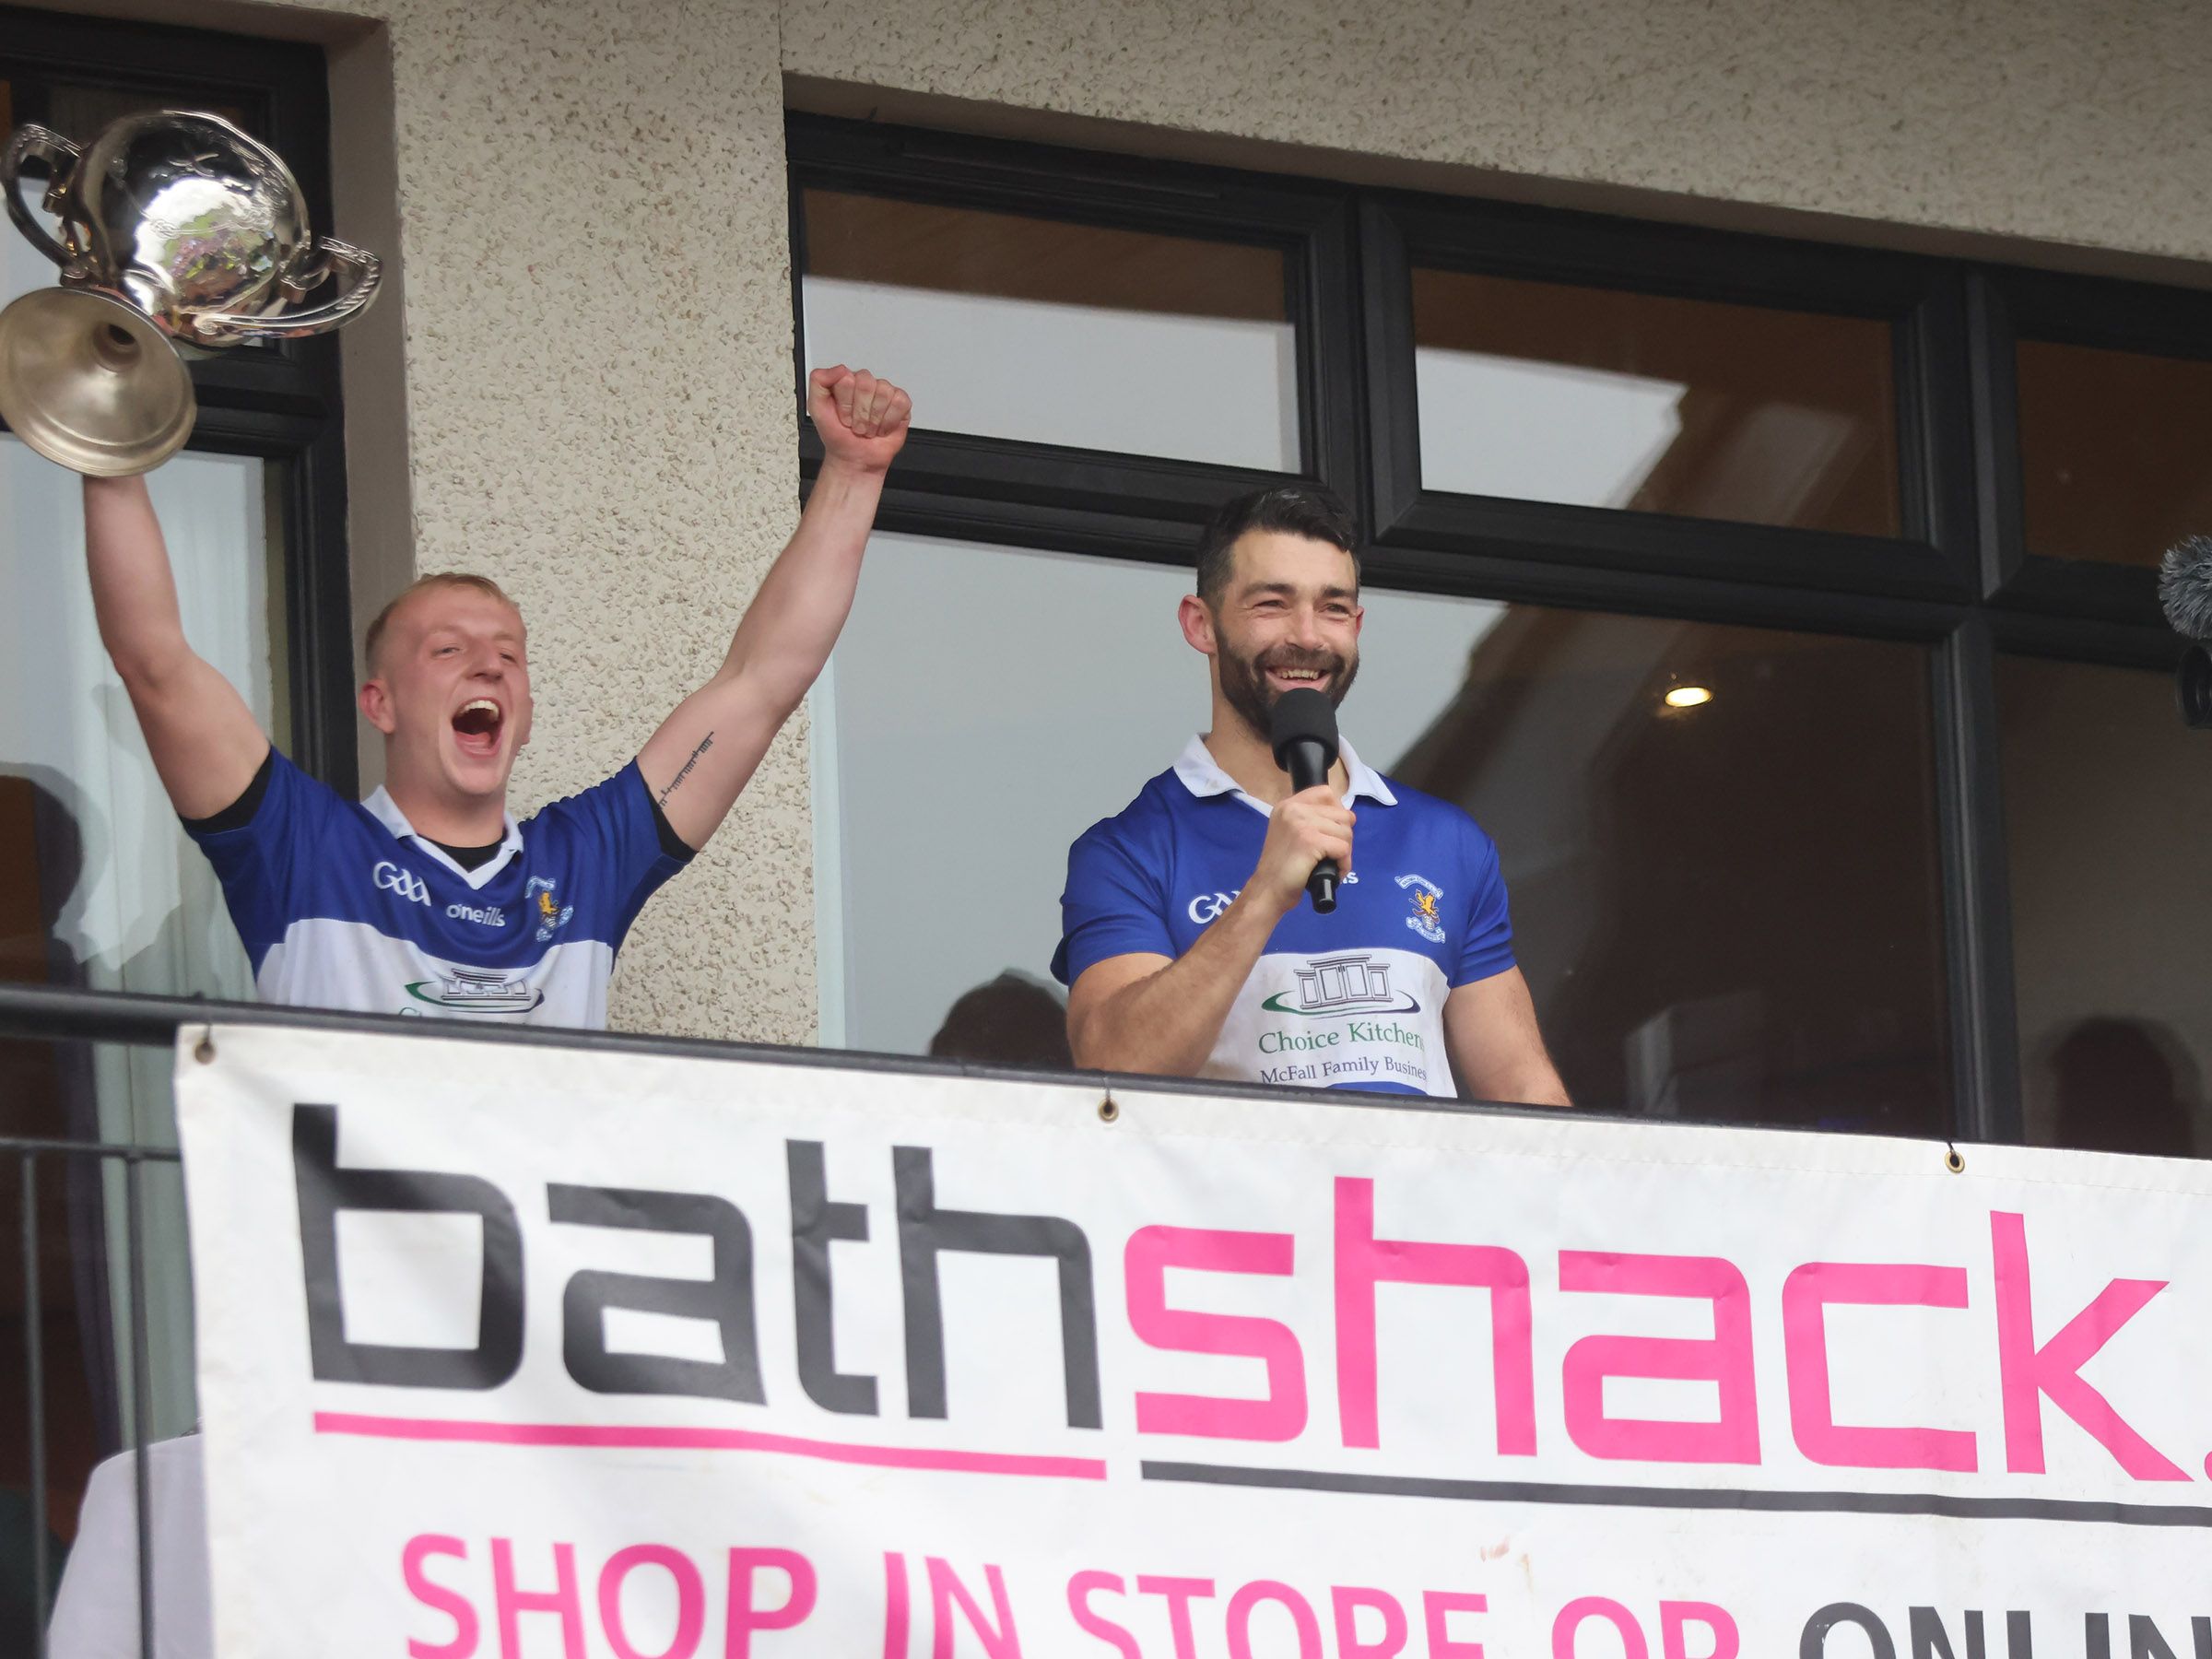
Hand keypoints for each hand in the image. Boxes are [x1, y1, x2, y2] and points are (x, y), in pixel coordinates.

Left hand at [809, 364, 911, 474]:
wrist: (854, 460)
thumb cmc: (837, 435)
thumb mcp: (816, 408)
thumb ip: (819, 381)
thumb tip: (840, 369)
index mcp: (846, 380)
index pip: (847, 378)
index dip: (844, 403)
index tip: (841, 416)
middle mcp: (866, 383)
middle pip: (866, 384)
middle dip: (860, 412)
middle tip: (856, 424)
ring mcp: (884, 392)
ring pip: (884, 393)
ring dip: (874, 419)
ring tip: (868, 427)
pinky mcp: (901, 404)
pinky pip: (900, 402)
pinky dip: (889, 421)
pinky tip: (882, 428)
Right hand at [1246, 784, 1352, 918]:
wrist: (1267, 890)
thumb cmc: (1281, 868)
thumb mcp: (1290, 833)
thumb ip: (1309, 820)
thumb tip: (1344, 818)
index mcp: (1287, 805)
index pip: (1326, 793)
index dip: (1337, 812)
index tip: (1331, 831)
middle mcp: (1293, 809)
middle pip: (1342, 814)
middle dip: (1344, 837)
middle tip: (1332, 854)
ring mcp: (1302, 823)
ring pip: (1346, 832)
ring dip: (1345, 852)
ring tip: (1332, 865)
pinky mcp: (1310, 841)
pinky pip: (1344, 848)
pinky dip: (1344, 863)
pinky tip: (1335, 872)